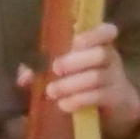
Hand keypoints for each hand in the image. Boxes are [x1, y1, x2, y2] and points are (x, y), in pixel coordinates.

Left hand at [37, 24, 139, 138]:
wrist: (114, 106)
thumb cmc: (83, 82)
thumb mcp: (65, 71)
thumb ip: (41, 69)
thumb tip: (23, 77)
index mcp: (99, 45)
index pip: (107, 31)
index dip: (93, 34)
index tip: (75, 42)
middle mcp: (111, 58)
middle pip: (100, 54)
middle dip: (75, 61)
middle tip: (55, 69)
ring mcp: (116, 78)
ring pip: (97, 77)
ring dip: (71, 84)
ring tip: (52, 92)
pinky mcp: (116, 98)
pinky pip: (99, 96)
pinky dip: (79, 100)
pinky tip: (64, 105)